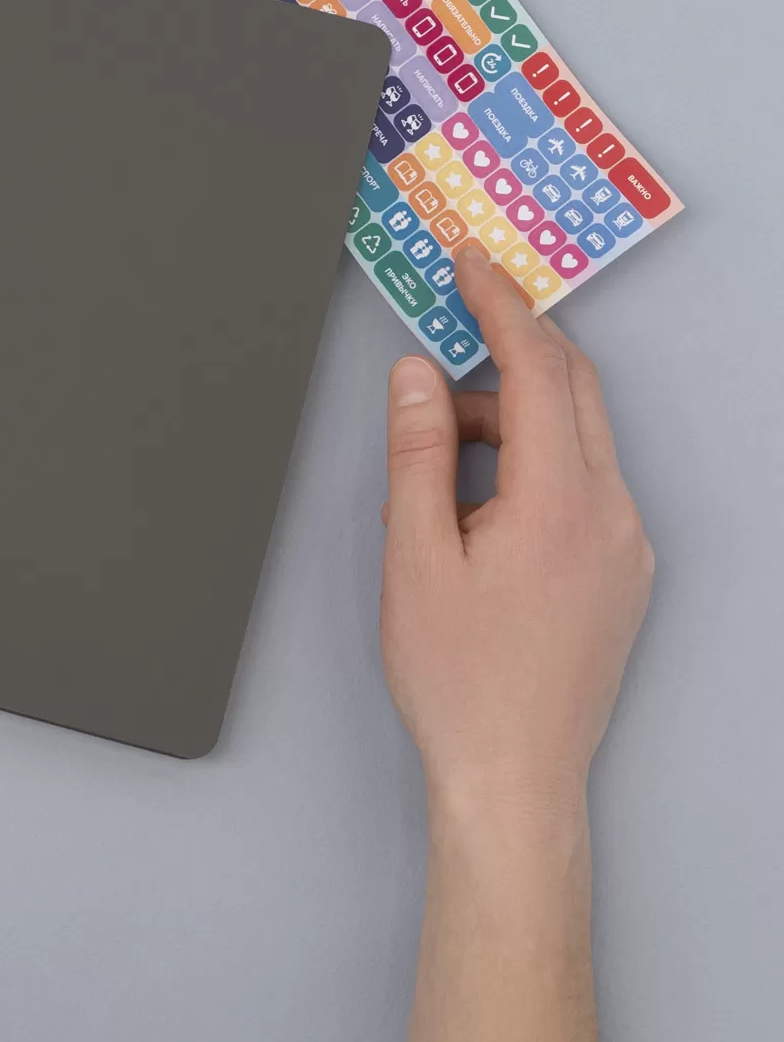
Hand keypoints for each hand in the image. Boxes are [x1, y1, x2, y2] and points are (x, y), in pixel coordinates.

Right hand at [380, 248, 652, 821]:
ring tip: (435, 470)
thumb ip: (418, 452)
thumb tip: (418, 376)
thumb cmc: (459, 680)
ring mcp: (626, 543)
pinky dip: (531, 463)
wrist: (513, 777)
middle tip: (446, 347)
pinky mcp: (622, 569)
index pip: (538, 367)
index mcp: (560, 502)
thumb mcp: (415, 555)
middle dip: (508, 354)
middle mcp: (612, 513)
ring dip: (511, 418)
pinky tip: (476, 507)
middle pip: (572, 388)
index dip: (500, 305)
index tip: (473, 264)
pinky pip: (584, 480)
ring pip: (576, 435)